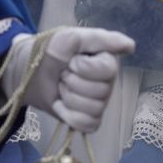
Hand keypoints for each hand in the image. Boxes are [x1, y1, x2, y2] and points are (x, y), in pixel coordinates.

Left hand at [7, 26, 131, 132]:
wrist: (31, 74)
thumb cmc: (52, 52)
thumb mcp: (72, 38)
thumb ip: (102, 39)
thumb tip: (131, 46)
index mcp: (108, 62)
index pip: (109, 71)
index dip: (85, 67)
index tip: (72, 60)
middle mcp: (108, 83)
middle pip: (101, 92)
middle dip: (73, 83)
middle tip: (63, 74)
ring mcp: (100, 103)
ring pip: (94, 109)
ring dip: (69, 97)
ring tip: (62, 87)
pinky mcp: (90, 120)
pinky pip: (87, 124)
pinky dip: (68, 115)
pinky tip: (62, 105)